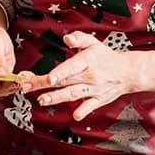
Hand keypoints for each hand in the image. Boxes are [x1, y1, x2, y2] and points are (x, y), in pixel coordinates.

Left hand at [18, 31, 136, 121]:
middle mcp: (90, 76)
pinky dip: (83, 111)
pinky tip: (75, 116)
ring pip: (73, 94)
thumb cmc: (106, 56)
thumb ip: (79, 38)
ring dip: (57, 98)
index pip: (72, 67)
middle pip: (65, 81)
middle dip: (44, 84)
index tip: (49, 78)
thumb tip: (67, 38)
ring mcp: (94, 89)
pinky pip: (90, 106)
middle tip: (26, 87)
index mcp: (87, 61)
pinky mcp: (98, 100)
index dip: (60, 73)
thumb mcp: (94, 43)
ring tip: (42, 100)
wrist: (128, 72)